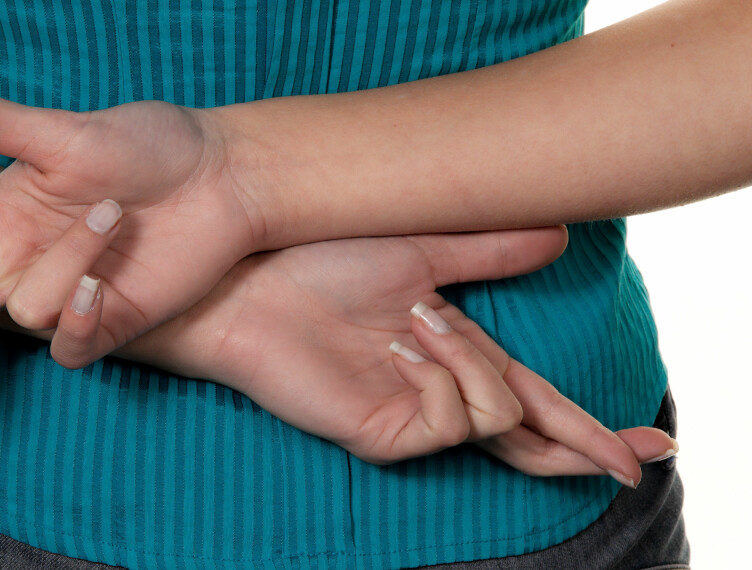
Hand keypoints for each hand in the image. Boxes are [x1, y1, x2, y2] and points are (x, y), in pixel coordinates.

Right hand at [0, 66, 255, 371]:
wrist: (221, 175)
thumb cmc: (146, 145)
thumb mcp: (62, 132)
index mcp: (0, 225)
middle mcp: (24, 267)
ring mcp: (66, 297)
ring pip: (31, 312)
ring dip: (69, 260)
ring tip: (113, 214)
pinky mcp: (110, 321)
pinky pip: (72, 344)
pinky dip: (80, 317)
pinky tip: (102, 284)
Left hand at [120, 227, 673, 481]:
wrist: (254, 278)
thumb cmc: (321, 258)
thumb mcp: (421, 249)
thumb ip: (488, 253)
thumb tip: (558, 237)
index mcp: (452, 351)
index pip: (535, 397)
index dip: (589, 422)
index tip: (650, 442)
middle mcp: (437, 390)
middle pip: (530, 433)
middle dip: (586, 442)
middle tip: (640, 456)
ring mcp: (410, 415)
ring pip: (497, 415)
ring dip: (474, 359)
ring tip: (420, 318)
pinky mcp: (383, 432)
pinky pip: (451, 419)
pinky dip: (443, 375)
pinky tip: (403, 341)